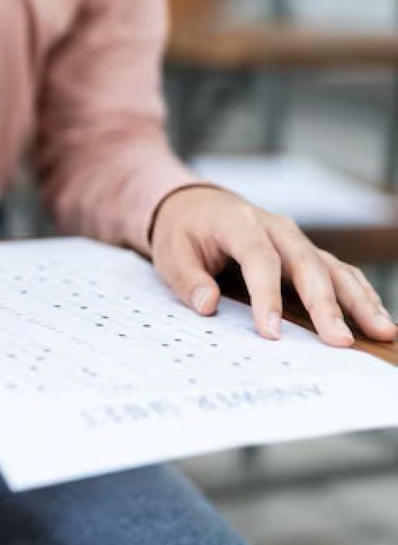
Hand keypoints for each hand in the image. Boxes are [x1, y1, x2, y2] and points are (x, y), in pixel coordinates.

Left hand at [151, 186, 396, 345]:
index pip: (259, 259)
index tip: (271, 332)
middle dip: (325, 305)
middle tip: (340, 341)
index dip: (266, 296)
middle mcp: (275, 227)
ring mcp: (294, 238)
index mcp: (238, 222)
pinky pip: (337, 270)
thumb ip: (186, 279)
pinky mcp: (304, 251)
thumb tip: (206, 305)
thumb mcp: (169, 251)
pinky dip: (358, 293)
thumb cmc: (182, 230)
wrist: (194, 203)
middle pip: (306, 264)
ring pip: (332, 267)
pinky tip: (376, 317)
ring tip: (381, 331)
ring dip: (358, 300)